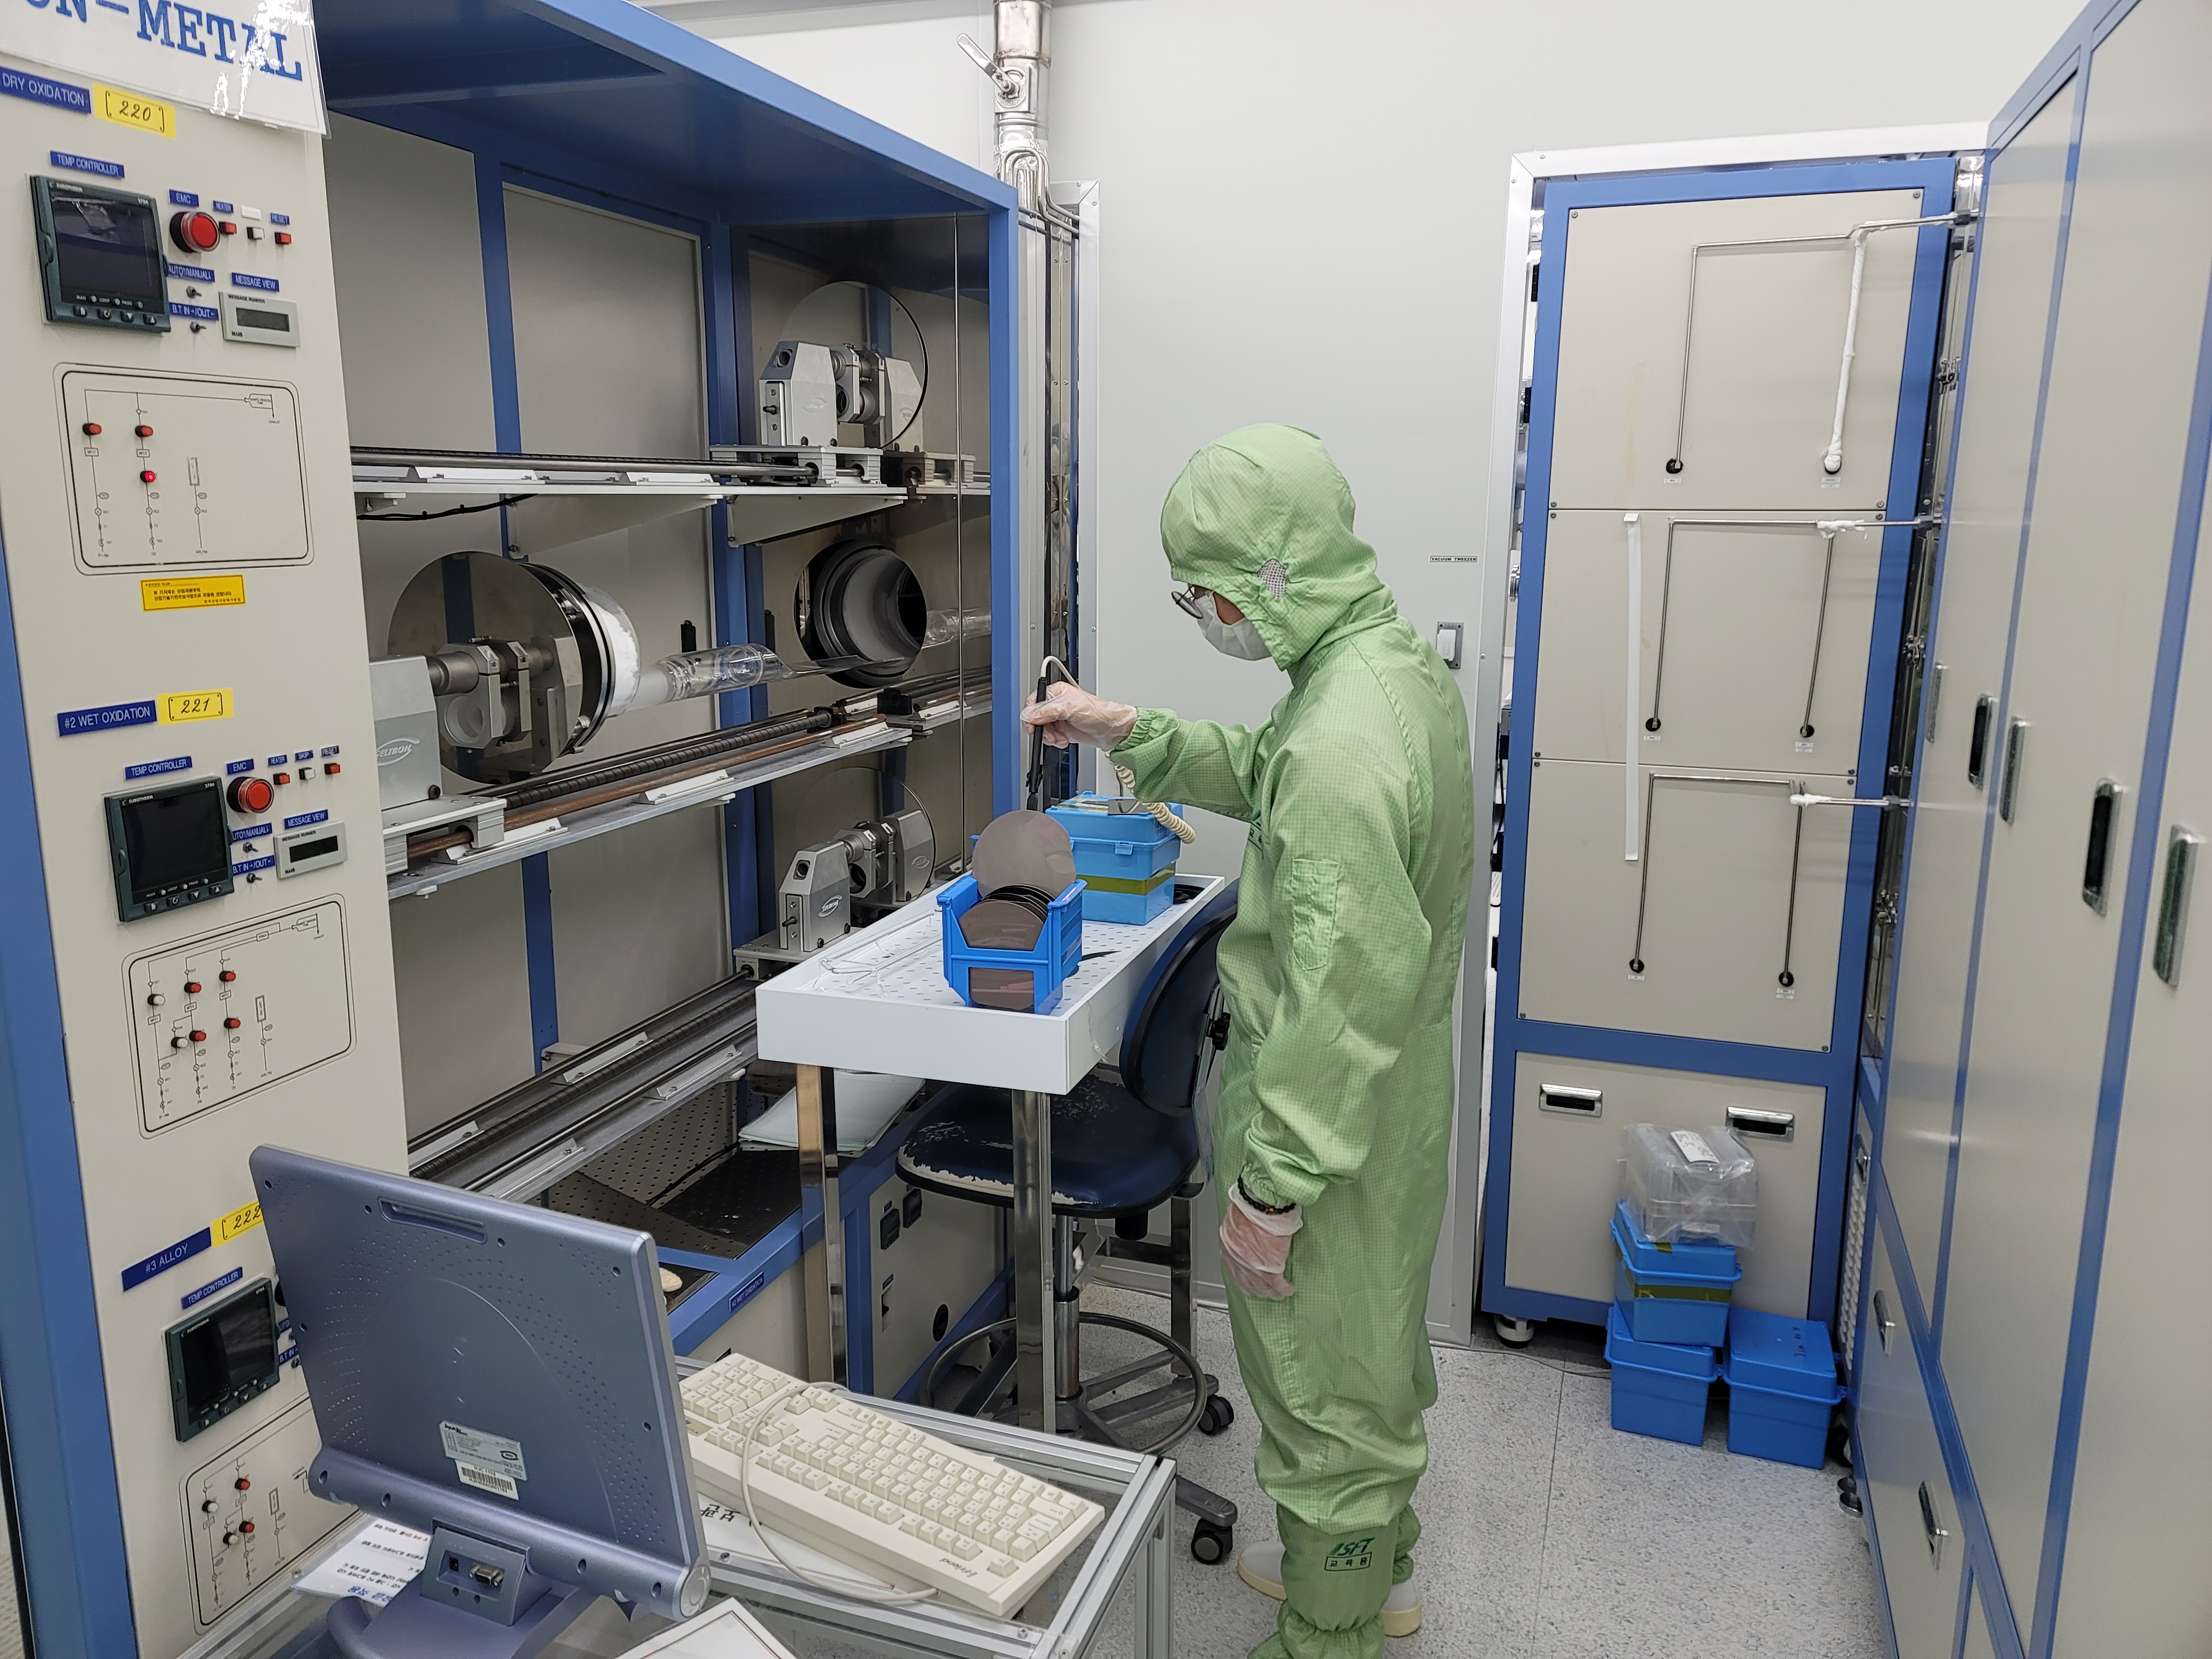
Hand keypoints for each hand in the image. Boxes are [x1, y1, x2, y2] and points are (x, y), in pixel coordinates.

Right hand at [1021, 681, 1137, 749]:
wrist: (1111, 730)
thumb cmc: (1098, 713)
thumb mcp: (1070, 708)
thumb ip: (1047, 711)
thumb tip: (1030, 715)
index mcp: (1056, 692)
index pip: (1034, 701)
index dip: (1030, 714)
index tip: (1032, 725)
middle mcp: (1056, 704)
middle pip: (1035, 718)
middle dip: (1041, 728)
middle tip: (1048, 733)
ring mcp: (1058, 718)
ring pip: (1041, 729)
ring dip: (1048, 736)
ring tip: (1060, 737)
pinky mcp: (1062, 730)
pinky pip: (1049, 737)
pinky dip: (1054, 741)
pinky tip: (1063, 740)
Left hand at [1219, 1183, 1299, 1299]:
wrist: (1260, 1204)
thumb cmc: (1251, 1205)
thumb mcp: (1237, 1218)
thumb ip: (1240, 1231)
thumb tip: (1248, 1234)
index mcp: (1228, 1245)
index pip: (1234, 1268)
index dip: (1243, 1277)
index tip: (1248, 1281)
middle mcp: (1238, 1259)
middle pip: (1246, 1281)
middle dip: (1256, 1288)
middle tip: (1263, 1291)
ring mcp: (1253, 1266)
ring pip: (1261, 1286)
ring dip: (1270, 1292)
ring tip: (1277, 1294)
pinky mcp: (1270, 1268)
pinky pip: (1277, 1285)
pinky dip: (1283, 1289)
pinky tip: (1287, 1290)